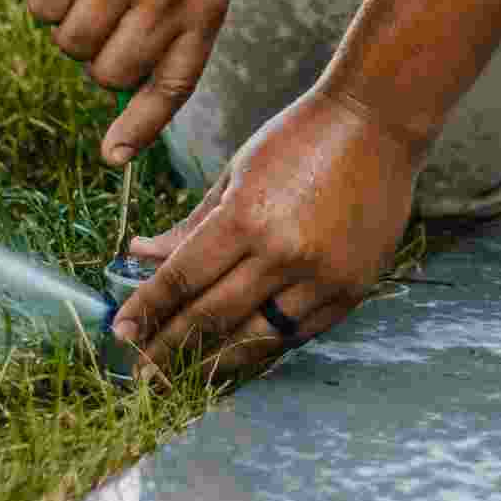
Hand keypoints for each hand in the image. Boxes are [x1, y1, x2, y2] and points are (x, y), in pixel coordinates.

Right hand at [29, 0, 231, 164]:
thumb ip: (180, 22)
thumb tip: (132, 94)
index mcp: (208, 2)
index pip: (171, 88)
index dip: (139, 128)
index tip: (111, 156)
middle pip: (108, 73)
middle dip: (98, 53)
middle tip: (104, 6)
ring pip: (70, 44)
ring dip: (71, 20)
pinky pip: (41, 8)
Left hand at [110, 87, 418, 375]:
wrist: (378, 124)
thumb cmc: (300, 138)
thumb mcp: (236, 173)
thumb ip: (190, 223)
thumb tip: (139, 255)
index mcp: (248, 217)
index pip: (184, 278)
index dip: (147, 310)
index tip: (121, 333)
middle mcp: (285, 254)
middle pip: (213, 316)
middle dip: (170, 346)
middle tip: (141, 369)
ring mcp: (323, 276)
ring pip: (257, 338)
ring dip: (215, 362)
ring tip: (184, 376)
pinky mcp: (352, 290)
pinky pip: (299, 333)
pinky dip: (265, 346)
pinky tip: (238, 354)